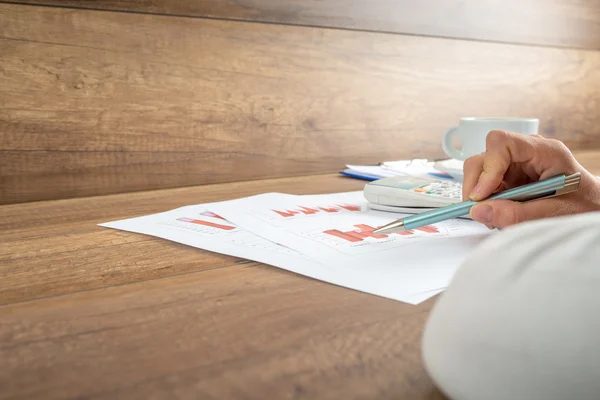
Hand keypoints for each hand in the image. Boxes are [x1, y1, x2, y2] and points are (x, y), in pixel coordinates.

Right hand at [462, 130, 599, 227]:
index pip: (501, 143)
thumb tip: (478, 211)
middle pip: (485, 156)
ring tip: (494, 215)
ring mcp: (516, 164)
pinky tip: (500, 212)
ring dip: (480, 195)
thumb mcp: (554, 213)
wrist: (593, 208)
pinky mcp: (510, 177)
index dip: (487, 168)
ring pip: (480, 170)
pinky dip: (486, 200)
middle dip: (477, 184)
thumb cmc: (583, 206)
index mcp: (544, 151)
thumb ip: (516, 214)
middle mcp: (527, 152)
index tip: (481, 196)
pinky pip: (486, 184)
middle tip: (479, 210)